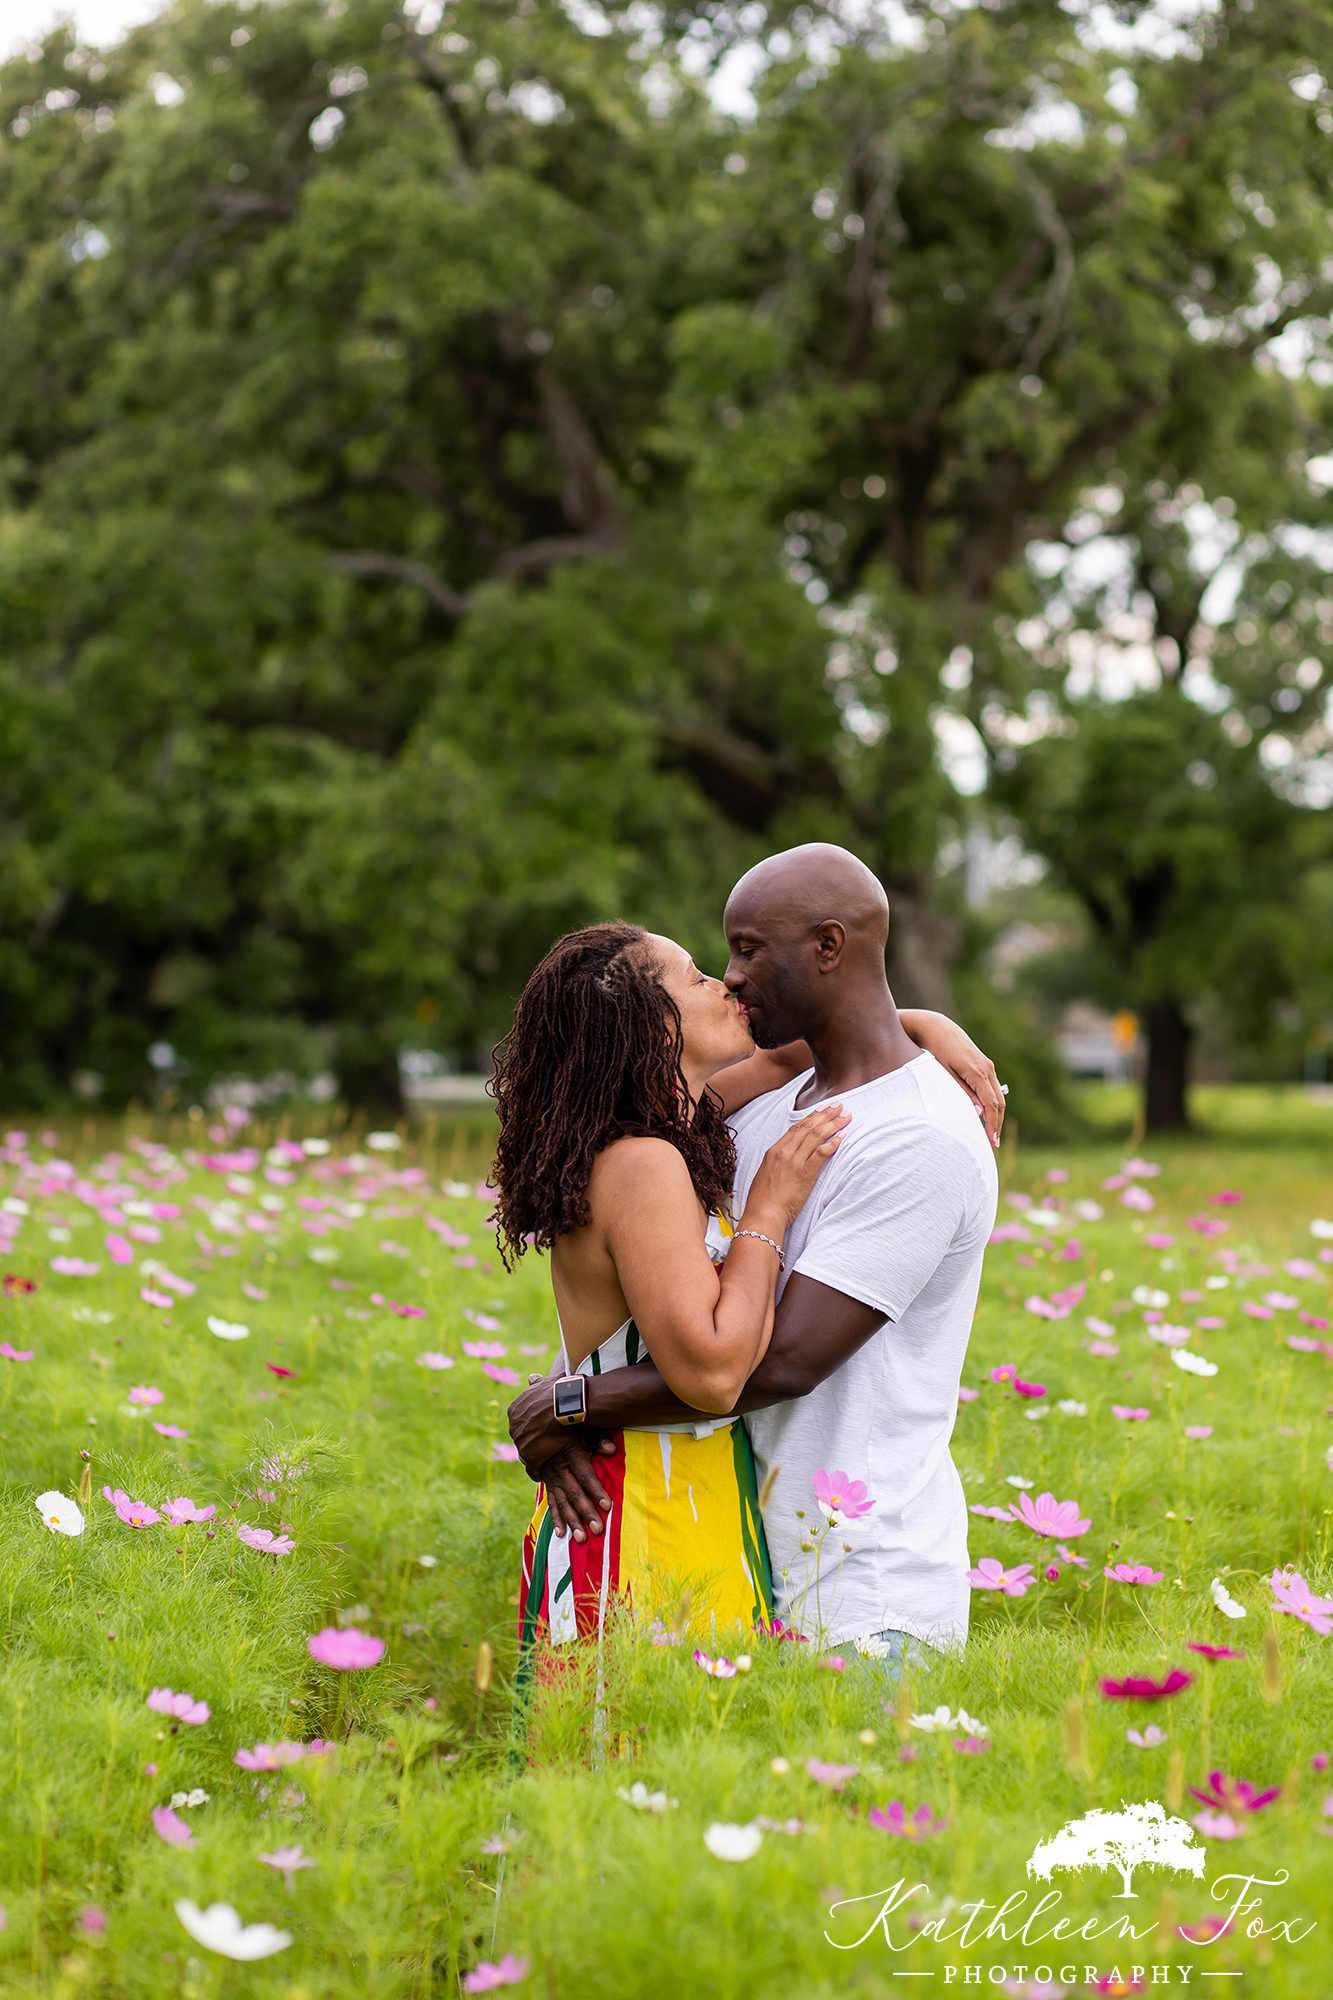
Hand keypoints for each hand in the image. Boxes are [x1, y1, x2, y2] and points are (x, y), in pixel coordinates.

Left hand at [509, 1376, 615, 1482]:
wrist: (567, 1404)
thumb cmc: (559, 1392)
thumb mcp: (545, 1383)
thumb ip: (536, 1383)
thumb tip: (531, 1377)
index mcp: (515, 1410)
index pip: (522, 1423)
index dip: (533, 1427)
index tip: (544, 1429)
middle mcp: (514, 1426)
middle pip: (523, 1438)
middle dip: (533, 1441)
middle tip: (547, 1444)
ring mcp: (520, 1442)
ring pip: (527, 1453)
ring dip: (536, 1456)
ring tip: (548, 1458)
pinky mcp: (530, 1457)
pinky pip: (532, 1469)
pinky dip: (538, 1471)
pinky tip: (544, 1472)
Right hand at [534, 1439, 616, 1541]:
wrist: (539, 1428)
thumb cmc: (569, 1429)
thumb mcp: (583, 1429)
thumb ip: (598, 1440)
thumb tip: (611, 1450)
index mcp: (572, 1455)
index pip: (586, 1476)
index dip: (596, 1490)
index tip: (607, 1506)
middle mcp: (560, 1470)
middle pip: (575, 1494)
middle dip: (587, 1513)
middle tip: (598, 1530)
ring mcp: (552, 1479)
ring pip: (563, 1503)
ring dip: (572, 1521)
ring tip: (581, 1539)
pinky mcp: (547, 1485)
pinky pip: (551, 1504)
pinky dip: (556, 1519)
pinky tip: (561, 1534)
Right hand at [744, 1102, 849, 1227]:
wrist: (763, 1214)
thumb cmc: (763, 1200)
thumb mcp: (765, 1175)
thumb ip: (776, 1163)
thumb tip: (785, 1159)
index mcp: (773, 1151)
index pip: (795, 1128)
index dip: (811, 1117)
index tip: (821, 1110)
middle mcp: (784, 1152)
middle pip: (808, 1127)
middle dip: (825, 1114)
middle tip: (838, 1105)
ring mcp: (794, 1162)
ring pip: (816, 1135)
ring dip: (833, 1124)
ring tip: (845, 1116)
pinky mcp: (805, 1173)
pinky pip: (821, 1153)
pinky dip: (833, 1143)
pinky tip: (842, 1136)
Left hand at [903, 1011, 1005, 1147]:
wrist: (936, 1027)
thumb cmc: (935, 1050)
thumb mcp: (944, 1074)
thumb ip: (962, 1093)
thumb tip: (979, 1114)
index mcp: (978, 1071)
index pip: (992, 1104)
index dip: (993, 1125)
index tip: (991, 1142)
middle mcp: (987, 1068)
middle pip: (999, 1102)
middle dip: (997, 1123)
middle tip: (992, 1144)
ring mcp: (987, 1066)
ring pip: (998, 1095)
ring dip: (996, 1115)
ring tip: (990, 1134)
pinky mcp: (984, 1065)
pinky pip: (992, 1089)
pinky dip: (992, 1104)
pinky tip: (986, 1116)